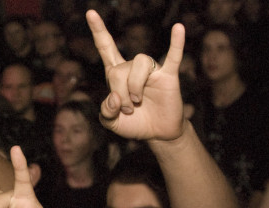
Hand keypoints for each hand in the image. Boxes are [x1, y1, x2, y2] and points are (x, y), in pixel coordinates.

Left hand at [86, 10, 185, 140]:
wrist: (157, 133)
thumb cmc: (134, 123)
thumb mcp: (110, 122)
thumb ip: (105, 112)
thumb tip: (114, 98)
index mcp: (116, 74)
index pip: (106, 47)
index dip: (98, 31)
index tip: (90, 13)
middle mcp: (133, 68)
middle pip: (118, 69)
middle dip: (119, 93)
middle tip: (128, 109)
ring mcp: (151, 70)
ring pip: (138, 64)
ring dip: (134, 87)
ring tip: (137, 102)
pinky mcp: (168, 76)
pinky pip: (173, 56)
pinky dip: (176, 43)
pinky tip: (178, 28)